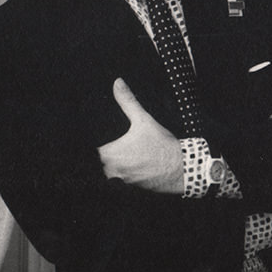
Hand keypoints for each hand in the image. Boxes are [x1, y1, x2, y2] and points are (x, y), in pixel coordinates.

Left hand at [97, 79, 182, 193]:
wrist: (182, 168)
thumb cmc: (162, 145)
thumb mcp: (144, 120)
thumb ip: (128, 101)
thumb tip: (117, 83)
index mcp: (111, 154)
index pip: (89, 152)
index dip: (90, 146)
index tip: (92, 141)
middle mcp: (112, 171)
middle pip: (96, 164)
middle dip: (101, 155)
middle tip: (109, 146)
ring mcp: (121, 182)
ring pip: (107, 173)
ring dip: (110, 166)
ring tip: (121, 156)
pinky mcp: (130, 189)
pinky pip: (118, 183)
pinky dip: (120, 175)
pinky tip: (130, 166)